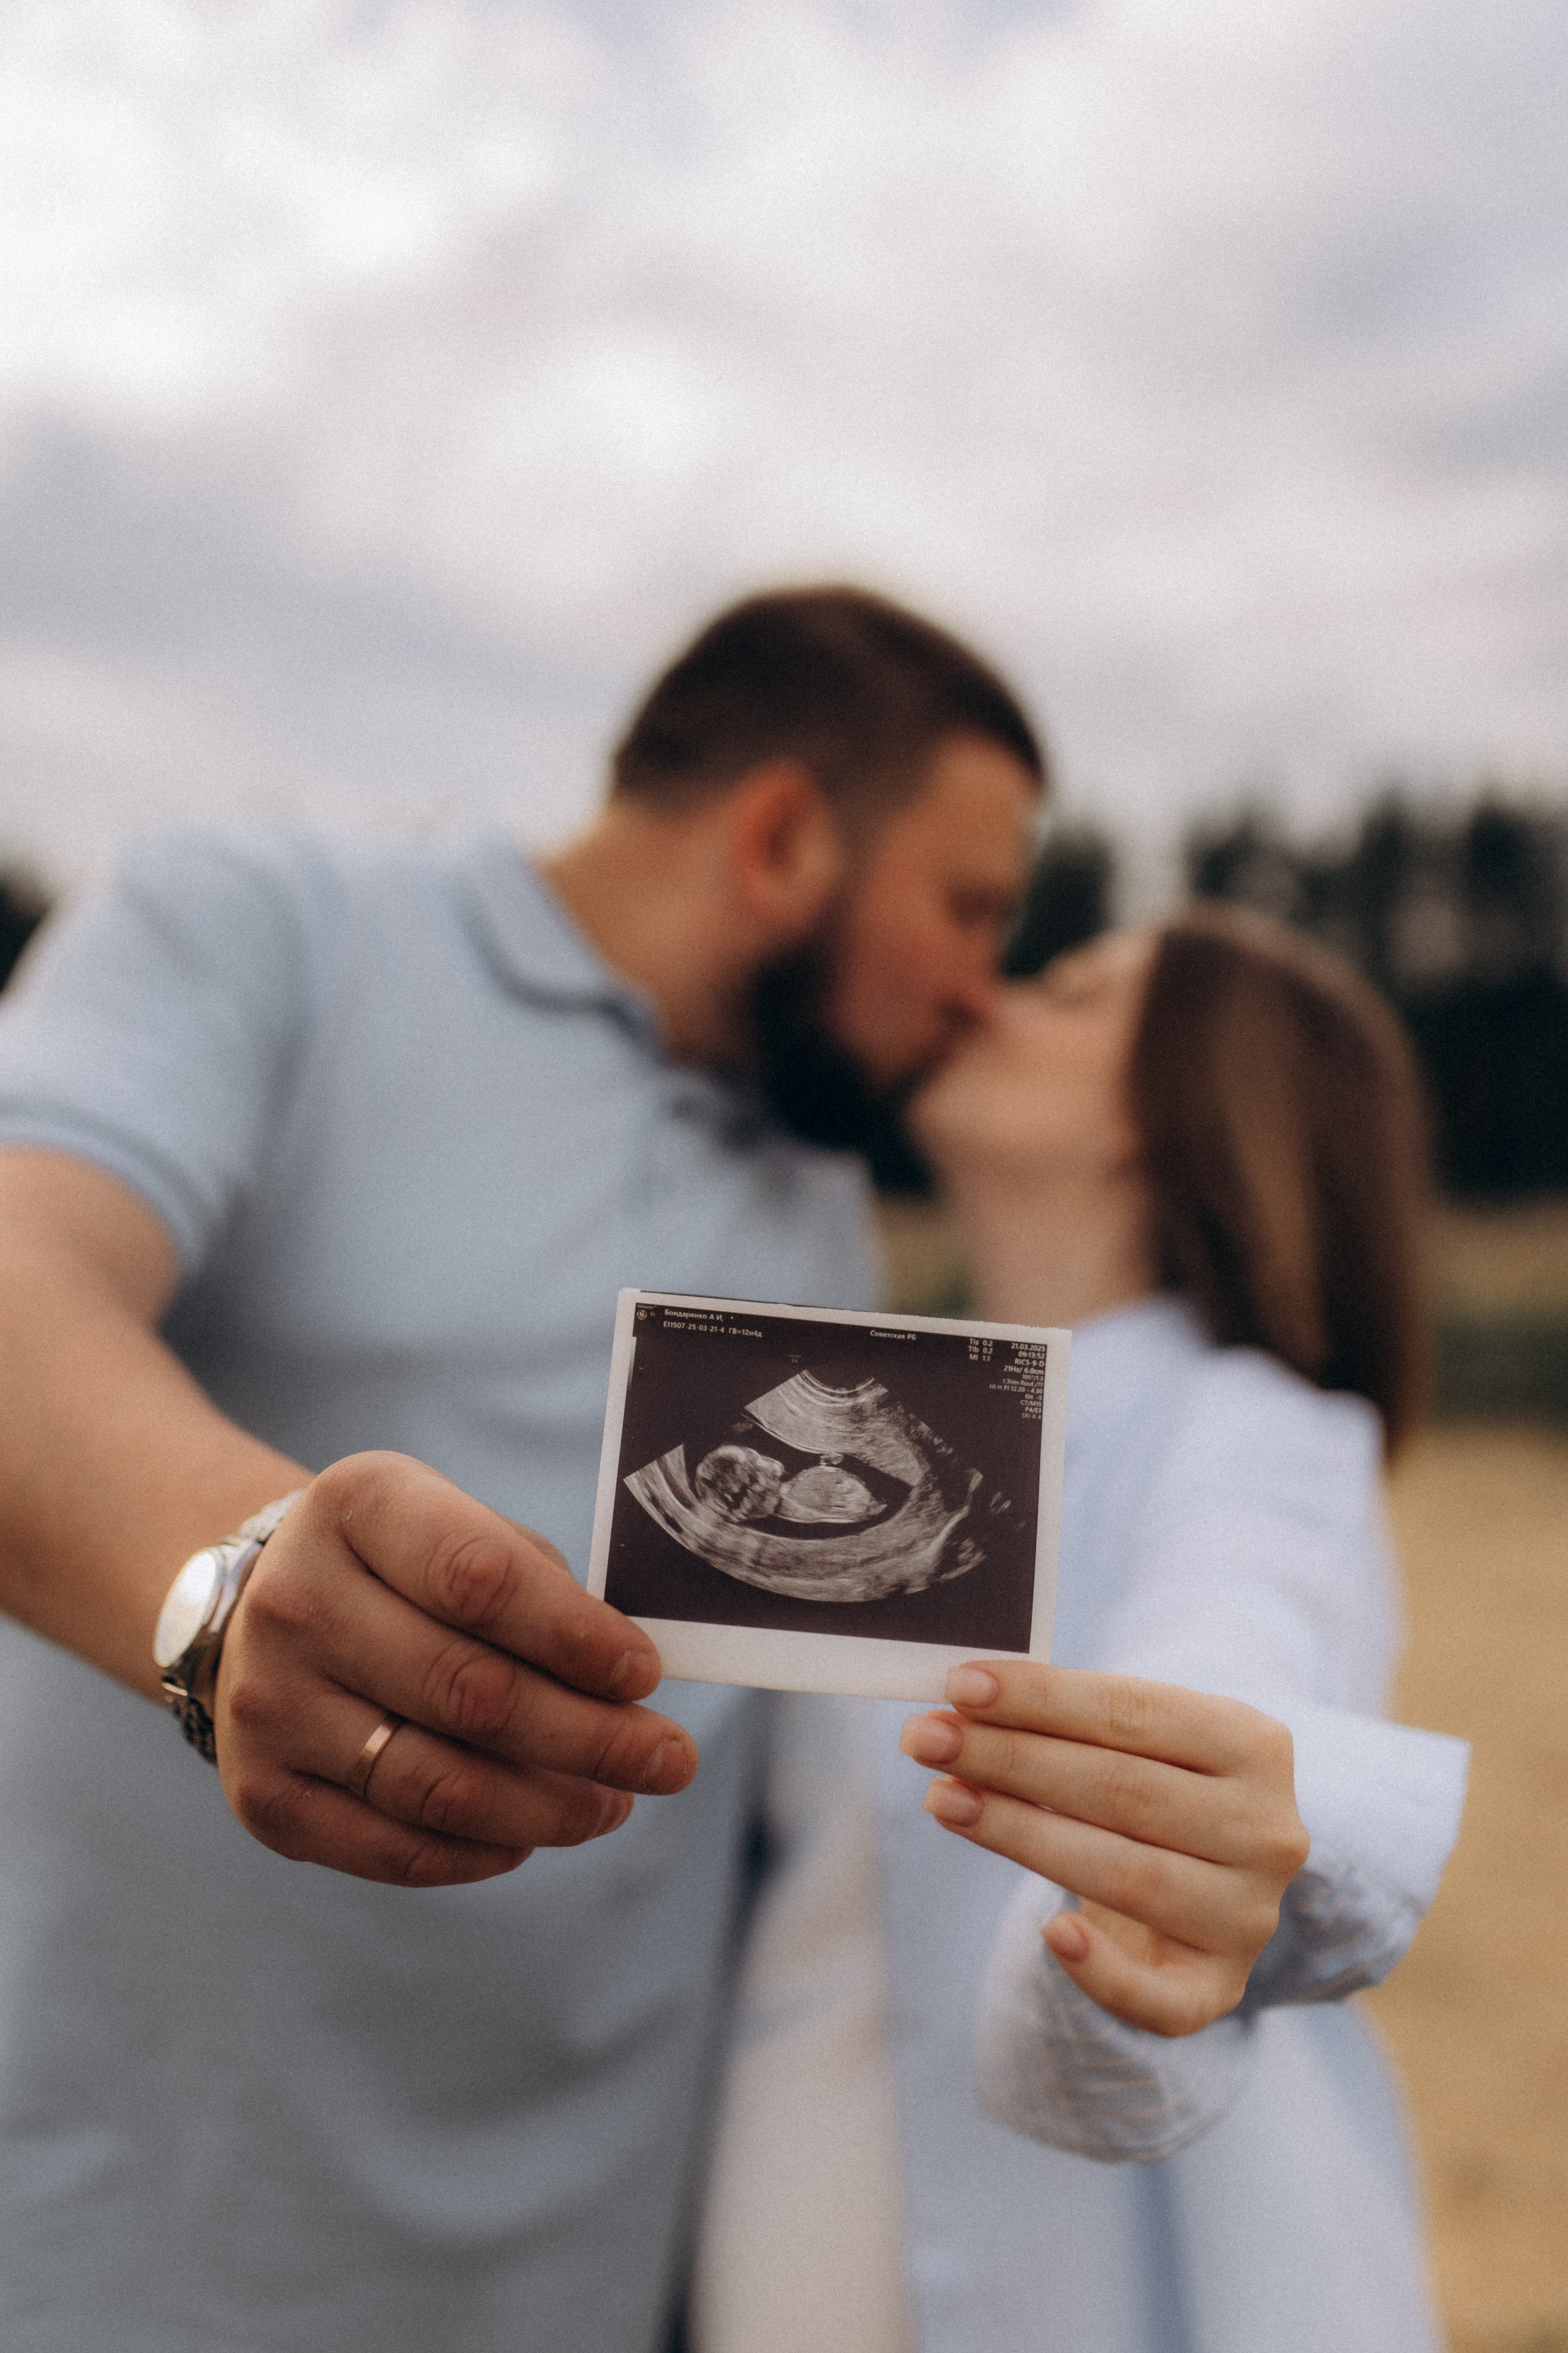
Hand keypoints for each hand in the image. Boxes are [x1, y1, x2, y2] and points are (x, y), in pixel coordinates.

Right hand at [215, 1452, 696, 1887]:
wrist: (260, 1608)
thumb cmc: (403, 1568)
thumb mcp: (459, 1527)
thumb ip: (538, 1590)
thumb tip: (628, 1688)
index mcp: (356, 1506)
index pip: (479, 1579)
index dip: (574, 1635)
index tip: (645, 1674)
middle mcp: (296, 1602)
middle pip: (469, 1692)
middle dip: (591, 1737)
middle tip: (670, 1761)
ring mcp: (267, 1704)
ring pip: (436, 1784)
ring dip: (547, 1808)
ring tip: (613, 1805)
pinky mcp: (260, 1794)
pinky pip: (390, 1847)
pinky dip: (478, 1853)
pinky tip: (530, 1837)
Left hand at [899, 1662, 1308, 2036]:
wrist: (1213, 1876)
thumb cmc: (1153, 1788)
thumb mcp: (1136, 1741)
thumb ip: (1068, 1720)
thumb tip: (964, 1702)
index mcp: (1254, 1745)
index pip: (1134, 1713)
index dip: (1042, 1699)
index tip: (959, 1686)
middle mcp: (1265, 1832)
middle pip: (1121, 1789)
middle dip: (1010, 1758)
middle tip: (926, 1739)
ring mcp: (1247, 1917)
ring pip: (1124, 1875)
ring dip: (1018, 1833)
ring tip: (941, 1799)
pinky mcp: (1217, 1989)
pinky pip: (1156, 1995)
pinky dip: (1099, 1968)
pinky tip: (1049, 1933)